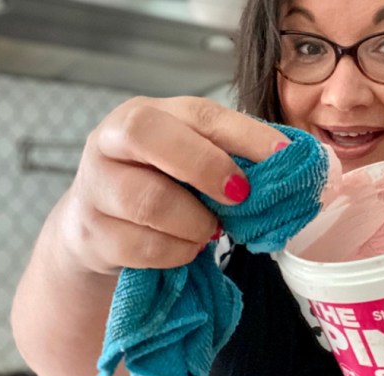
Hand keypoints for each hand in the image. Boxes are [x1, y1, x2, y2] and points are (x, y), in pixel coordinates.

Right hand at [58, 96, 288, 274]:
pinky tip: (185, 250)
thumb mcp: (188, 166)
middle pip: (147, 134)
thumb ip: (227, 160)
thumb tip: (292, 169)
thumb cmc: (158, 189)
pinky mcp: (90, 234)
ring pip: (148, 200)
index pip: (198, 113)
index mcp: (145, 115)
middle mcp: (110, 142)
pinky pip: (142, 246)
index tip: (283, 156)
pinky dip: (176, 253)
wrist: (96, 233)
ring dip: (194, 223)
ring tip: (209, 231)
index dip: (244, 134)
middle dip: (204, 165)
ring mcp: (94, 188)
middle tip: (239, 195)